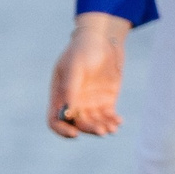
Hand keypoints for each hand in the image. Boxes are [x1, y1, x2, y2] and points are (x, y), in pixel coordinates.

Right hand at [49, 13, 128, 137]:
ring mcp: (90, 103)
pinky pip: (107, 117)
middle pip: (77, 125)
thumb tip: (68, 114)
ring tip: (113, 127)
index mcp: (60, 95)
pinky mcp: (105, 102)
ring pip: (94, 124)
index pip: (55, 120)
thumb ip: (70, 89)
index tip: (75, 134)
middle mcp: (73, 102)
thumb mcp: (74, 66)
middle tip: (102, 130)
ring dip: (102, 128)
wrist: (102, 39)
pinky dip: (112, 122)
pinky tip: (119, 121)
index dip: (62, 130)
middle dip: (89, 129)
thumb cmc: (83, 49)